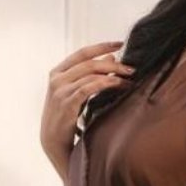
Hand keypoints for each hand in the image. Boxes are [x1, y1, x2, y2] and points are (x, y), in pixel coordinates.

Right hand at [40, 41, 135, 161]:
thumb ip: (92, 75)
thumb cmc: (67, 117)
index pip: (82, 53)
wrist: (53, 142)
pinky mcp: (66, 103)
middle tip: (131, 69)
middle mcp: (56, 78)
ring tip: (129, 81)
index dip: (102, 46)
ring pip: (90, 74)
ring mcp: (60, 90)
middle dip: (113, 65)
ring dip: (113, 76)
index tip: (120, 43)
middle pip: (89, 63)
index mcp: (57, 72)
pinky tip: (117, 85)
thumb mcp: (78, 93)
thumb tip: (112, 57)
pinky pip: (88, 88)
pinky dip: (105, 84)